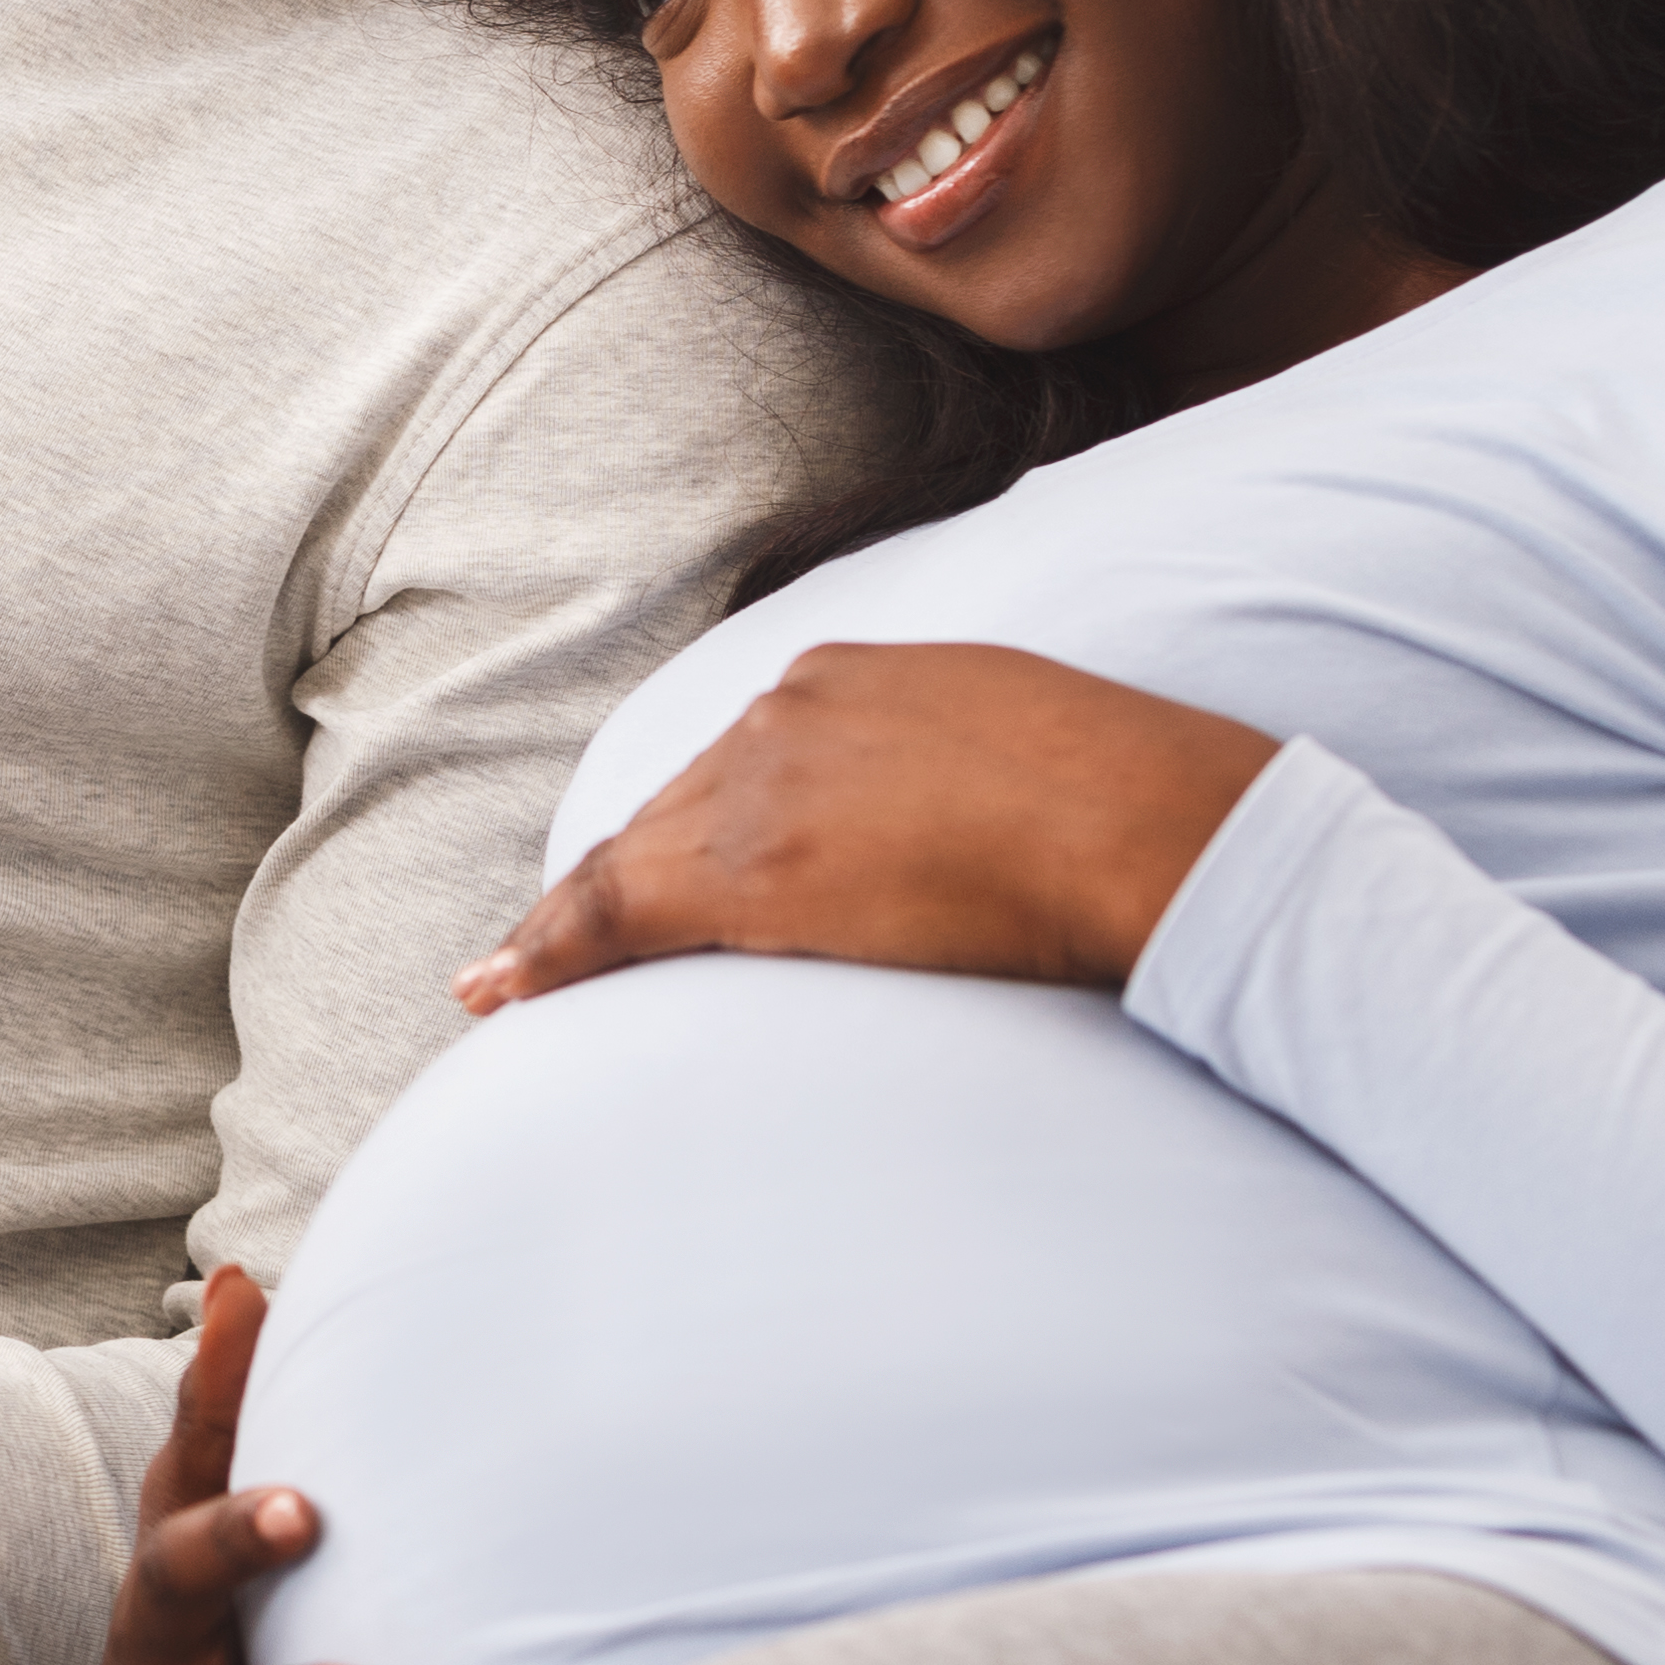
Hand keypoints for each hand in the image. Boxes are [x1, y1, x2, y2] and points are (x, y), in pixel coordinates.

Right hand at [86, 1267, 392, 1664]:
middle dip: (240, 1561)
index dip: (227, 1464)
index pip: (186, 1490)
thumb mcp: (204, 1516)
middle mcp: (148, 1646)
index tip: (304, 1492)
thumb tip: (239, 1281)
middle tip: (327, 1569)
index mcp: (166, 1559)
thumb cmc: (203, 1617)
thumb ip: (227, 1412)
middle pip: (178, 1597)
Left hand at [457, 641, 1277, 1013]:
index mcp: (860, 677)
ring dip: (571, 924)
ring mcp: (766, 785)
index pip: (746, 764)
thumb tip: (973, 829)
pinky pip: (622, 912)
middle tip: (553, 939)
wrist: (1157, 825)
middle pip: (676, 810)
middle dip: (620, 876)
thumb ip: (966, 775)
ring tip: (508, 978)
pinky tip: (506, 987)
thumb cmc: (1146, 805)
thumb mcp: (1038, 750)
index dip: (693, 823)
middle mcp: (791, 711)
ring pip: (638, 861)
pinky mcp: (758, 869)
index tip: (657, 861)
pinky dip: (555, 951)